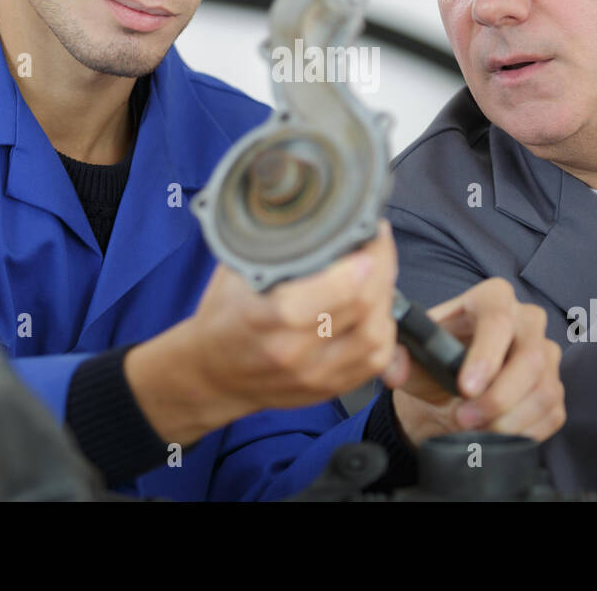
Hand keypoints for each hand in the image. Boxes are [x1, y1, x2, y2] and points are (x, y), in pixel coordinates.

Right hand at [124, 220, 398, 443]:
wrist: (211, 375)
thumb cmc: (222, 317)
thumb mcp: (234, 271)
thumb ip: (272, 243)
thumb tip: (311, 208)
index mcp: (267, 317)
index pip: (335, 290)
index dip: (365, 258)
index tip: (370, 230)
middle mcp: (294, 351)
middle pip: (362, 308)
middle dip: (381, 267)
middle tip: (377, 242)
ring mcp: (315, 376)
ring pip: (375, 336)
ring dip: (386, 298)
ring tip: (378, 272)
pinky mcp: (329, 388)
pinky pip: (376, 361)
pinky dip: (384, 329)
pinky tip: (376, 308)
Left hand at [385, 278, 563, 448]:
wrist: (452, 387)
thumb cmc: (436, 361)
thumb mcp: (413, 356)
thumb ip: (398, 358)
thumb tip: (392, 369)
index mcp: (493, 297)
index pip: (498, 320)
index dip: (485, 357)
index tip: (465, 388)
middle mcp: (527, 320)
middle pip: (531, 358)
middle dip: (498, 397)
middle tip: (463, 419)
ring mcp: (546, 353)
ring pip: (544, 389)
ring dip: (508, 420)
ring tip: (474, 430)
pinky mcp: (554, 385)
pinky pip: (551, 412)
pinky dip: (523, 431)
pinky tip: (495, 433)